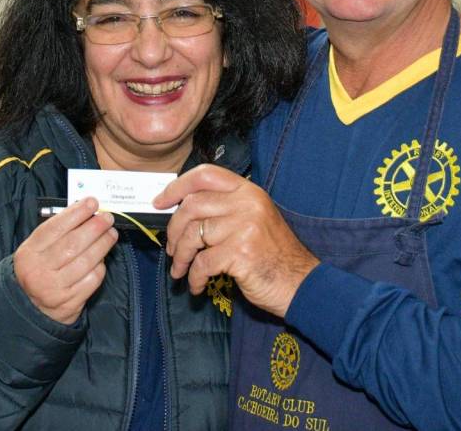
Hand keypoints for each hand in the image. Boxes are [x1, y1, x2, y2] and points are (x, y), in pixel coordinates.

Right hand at [13, 198, 117, 324]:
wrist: (31, 307)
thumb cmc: (40, 269)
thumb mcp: (37, 249)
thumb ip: (57, 231)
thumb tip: (86, 211)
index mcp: (29, 253)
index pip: (55, 228)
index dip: (76, 213)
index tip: (92, 203)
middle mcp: (39, 271)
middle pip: (73, 244)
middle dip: (95, 228)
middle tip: (107, 218)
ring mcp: (54, 288)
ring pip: (86, 261)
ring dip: (103, 244)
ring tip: (111, 234)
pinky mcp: (69, 303)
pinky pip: (92, 280)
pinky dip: (100, 266)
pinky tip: (102, 258)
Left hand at [154, 164, 318, 318]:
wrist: (301, 283)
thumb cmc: (273, 255)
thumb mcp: (253, 219)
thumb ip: (225, 209)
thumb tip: (182, 210)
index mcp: (249, 191)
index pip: (205, 175)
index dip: (177, 186)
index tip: (160, 201)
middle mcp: (247, 203)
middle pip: (192, 206)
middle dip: (173, 230)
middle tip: (171, 248)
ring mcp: (245, 226)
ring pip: (192, 235)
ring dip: (180, 257)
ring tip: (180, 270)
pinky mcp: (241, 252)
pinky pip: (202, 262)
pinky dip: (194, 277)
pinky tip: (197, 285)